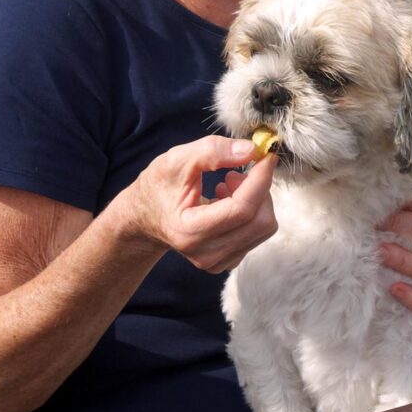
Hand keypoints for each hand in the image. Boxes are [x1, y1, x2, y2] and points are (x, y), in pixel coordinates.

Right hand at [118, 136, 277, 272]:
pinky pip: (258, 234)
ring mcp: (217, 261)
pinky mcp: (228, 260)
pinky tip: (228, 202)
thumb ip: (212, 151)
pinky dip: (252, 212)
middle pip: (260, 221)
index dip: (260, 179)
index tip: (266, 156)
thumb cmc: (158, 187)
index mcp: (190, 231)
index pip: (242, 208)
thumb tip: (251, 150)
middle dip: (259, 189)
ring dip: (256, 199)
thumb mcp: (176, 160)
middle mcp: (206, 253)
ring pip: (264, 227)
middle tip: (237, 172)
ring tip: (228, 186)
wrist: (145, 218)